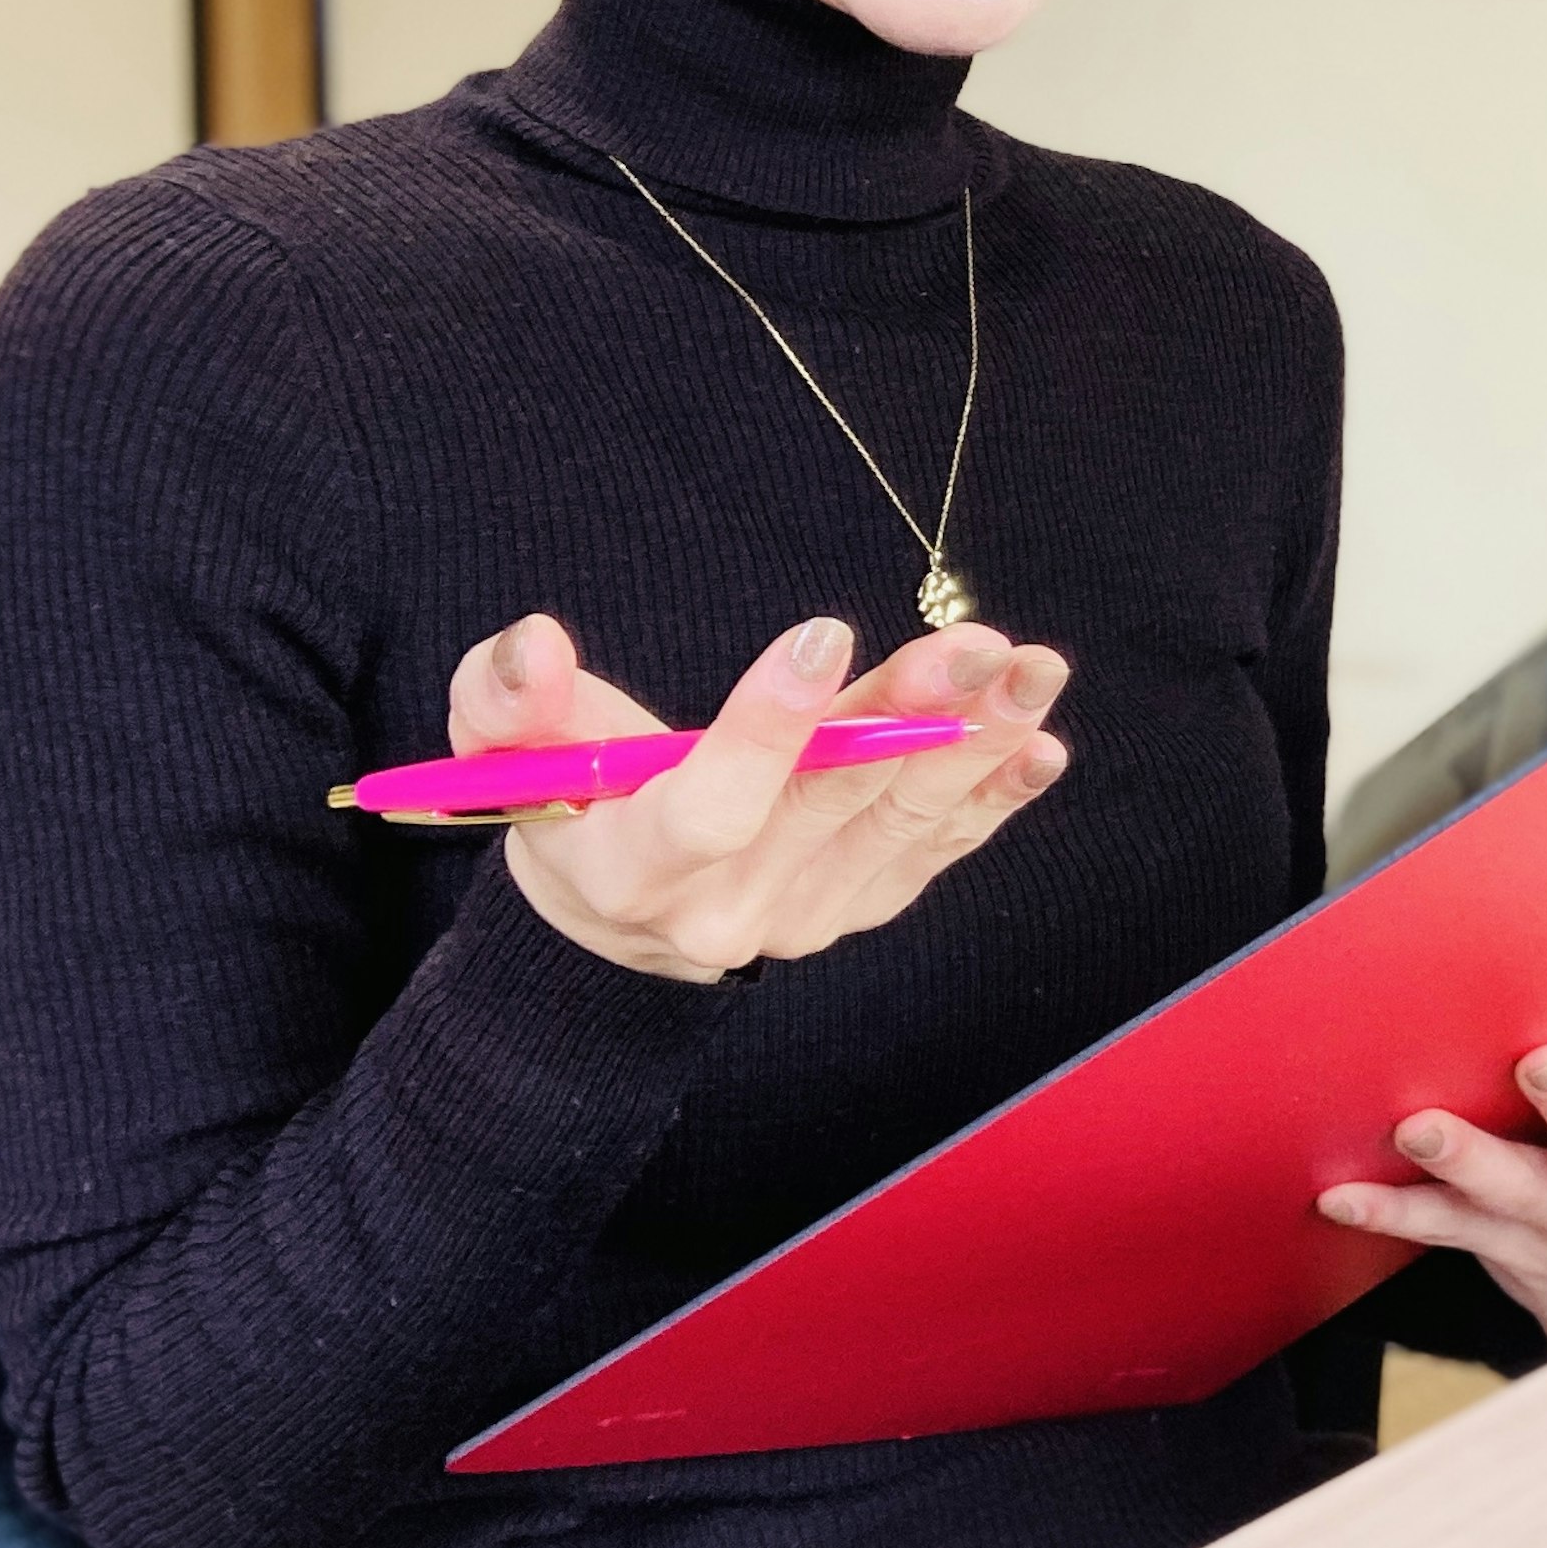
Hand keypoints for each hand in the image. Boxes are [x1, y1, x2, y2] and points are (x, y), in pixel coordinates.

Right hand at [452, 611, 1069, 983]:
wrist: (618, 915)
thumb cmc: (569, 802)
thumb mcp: (507, 752)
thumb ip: (508, 700)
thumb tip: (536, 644)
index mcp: (637, 866)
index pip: (709, 808)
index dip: (768, 728)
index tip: (823, 632)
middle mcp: (731, 906)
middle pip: (833, 804)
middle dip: (910, 717)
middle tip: (975, 646)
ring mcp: (810, 914)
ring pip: (904, 821)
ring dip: (979, 743)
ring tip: (1033, 670)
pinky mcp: (864, 906)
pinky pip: (937, 851)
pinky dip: (994, 798)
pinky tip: (1040, 743)